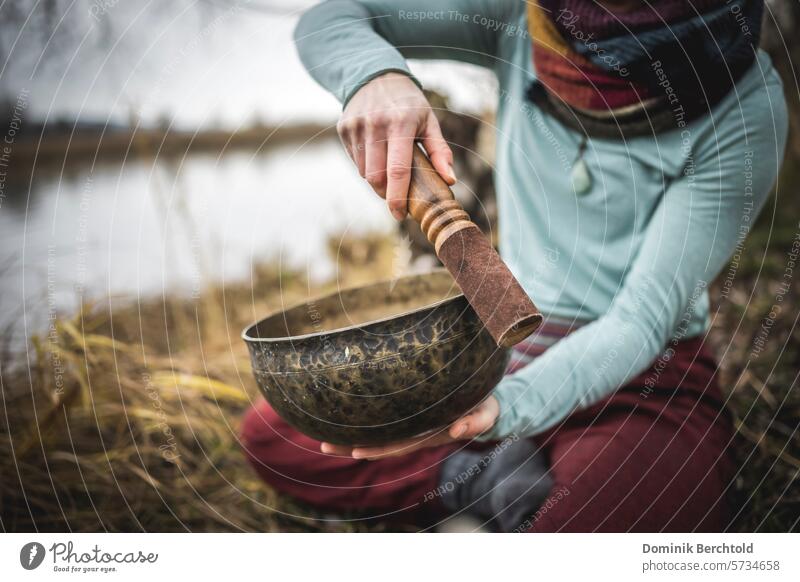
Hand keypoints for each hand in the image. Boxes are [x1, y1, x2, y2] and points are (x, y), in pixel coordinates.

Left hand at [321, 395, 499, 459]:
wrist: (483, 401)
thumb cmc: (484, 407)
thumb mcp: (486, 413)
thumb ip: (476, 421)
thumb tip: (460, 430)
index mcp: (430, 434)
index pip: (399, 444)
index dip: (378, 448)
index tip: (356, 451)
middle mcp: (414, 432)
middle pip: (380, 443)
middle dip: (352, 446)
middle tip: (324, 447)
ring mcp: (409, 424)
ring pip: (377, 434)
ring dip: (350, 439)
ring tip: (322, 441)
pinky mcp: (407, 414)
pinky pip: (381, 421)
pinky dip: (361, 423)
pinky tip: (340, 421)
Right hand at [337, 72, 455, 219]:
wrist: (375, 75)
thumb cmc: (408, 104)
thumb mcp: (429, 122)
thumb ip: (440, 152)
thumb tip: (450, 180)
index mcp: (401, 123)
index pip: (397, 170)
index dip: (397, 198)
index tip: (400, 215)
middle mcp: (376, 124)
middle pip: (376, 177)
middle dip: (386, 193)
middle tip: (397, 196)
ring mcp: (357, 126)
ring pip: (363, 172)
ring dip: (376, 180)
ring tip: (388, 169)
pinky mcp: (344, 128)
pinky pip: (354, 162)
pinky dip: (366, 167)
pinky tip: (376, 155)